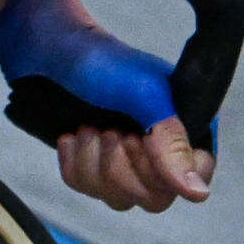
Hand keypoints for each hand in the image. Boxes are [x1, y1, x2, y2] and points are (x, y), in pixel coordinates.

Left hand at [0, 0, 213, 212]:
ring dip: (96, 164)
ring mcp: (126, 154)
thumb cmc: (98, 61)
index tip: (136, 140)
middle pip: (156, 197)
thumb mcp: (142, 96)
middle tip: (109, 130)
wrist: (44, 45)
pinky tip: (70, 136)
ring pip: (121, 198)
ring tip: (86, 128)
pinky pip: (89, 190)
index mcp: (185, 121)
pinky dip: (75, 165)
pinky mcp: (93, 160)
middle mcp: (161, 143)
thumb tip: (199, 193)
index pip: (197, 174)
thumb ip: (172, 142)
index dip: (165, 170)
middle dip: (122, 167)